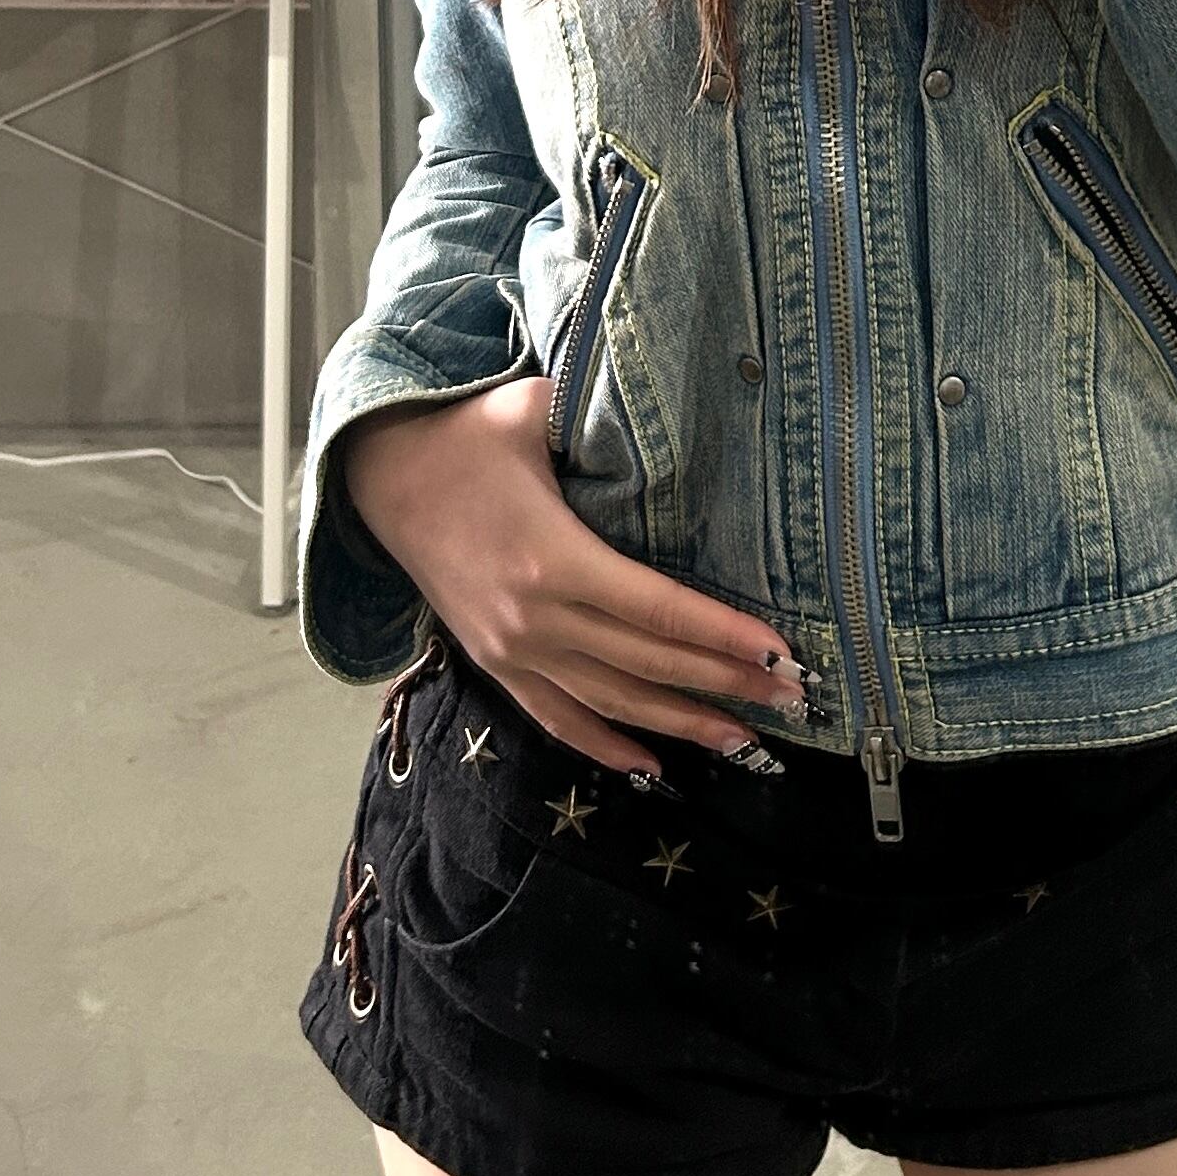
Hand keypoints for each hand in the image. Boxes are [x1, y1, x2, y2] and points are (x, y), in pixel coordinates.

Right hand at [344, 375, 806, 777]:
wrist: (384, 478)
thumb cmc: (469, 435)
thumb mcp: (534, 409)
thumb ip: (600, 419)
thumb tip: (670, 411)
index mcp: (554, 559)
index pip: (659, 610)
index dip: (723, 636)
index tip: (779, 653)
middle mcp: (536, 619)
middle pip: (649, 665)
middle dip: (725, 685)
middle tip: (792, 699)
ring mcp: (513, 650)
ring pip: (613, 703)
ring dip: (682, 726)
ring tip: (747, 741)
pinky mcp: (495, 663)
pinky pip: (559, 718)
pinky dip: (607, 746)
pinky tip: (654, 766)